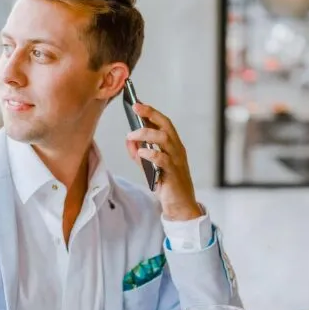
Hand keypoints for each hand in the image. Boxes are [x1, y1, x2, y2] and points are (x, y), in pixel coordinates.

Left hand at [125, 103, 200, 220]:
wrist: (180, 206)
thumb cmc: (166, 185)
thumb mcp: (149, 166)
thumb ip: (139, 153)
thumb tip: (128, 139)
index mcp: (173, 146)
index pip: (164, 123)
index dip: (151, 112)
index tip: (138, 103)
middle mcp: (177, 150)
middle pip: (165, 126)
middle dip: (150, 114)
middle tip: (135, 107)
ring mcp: (176, 160)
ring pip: (164, 139)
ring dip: (146, 133)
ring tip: (131, 135)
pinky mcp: (173, 173)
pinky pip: (163, 159)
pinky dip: (151, 153)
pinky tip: (141, 152)